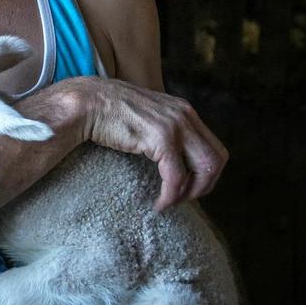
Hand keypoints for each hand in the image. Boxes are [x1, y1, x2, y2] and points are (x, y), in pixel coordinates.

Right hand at [77, 77, 228, 209]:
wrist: (88, 102)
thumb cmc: (110, 112)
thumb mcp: (148, 116)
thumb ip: (164, 129)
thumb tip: (173, 156)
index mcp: (184, 111)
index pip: (214, 148)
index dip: (206, 175)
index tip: (187, 189)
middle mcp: (185, 115)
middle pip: (217, 160)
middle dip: (204, 187)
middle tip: (182, 199)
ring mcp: (175, 125)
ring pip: (204, 170)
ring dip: (190, 193)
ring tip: (170, 202)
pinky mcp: (161, 138)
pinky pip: (176, 177)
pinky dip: (170, 196)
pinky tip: (158, 203)